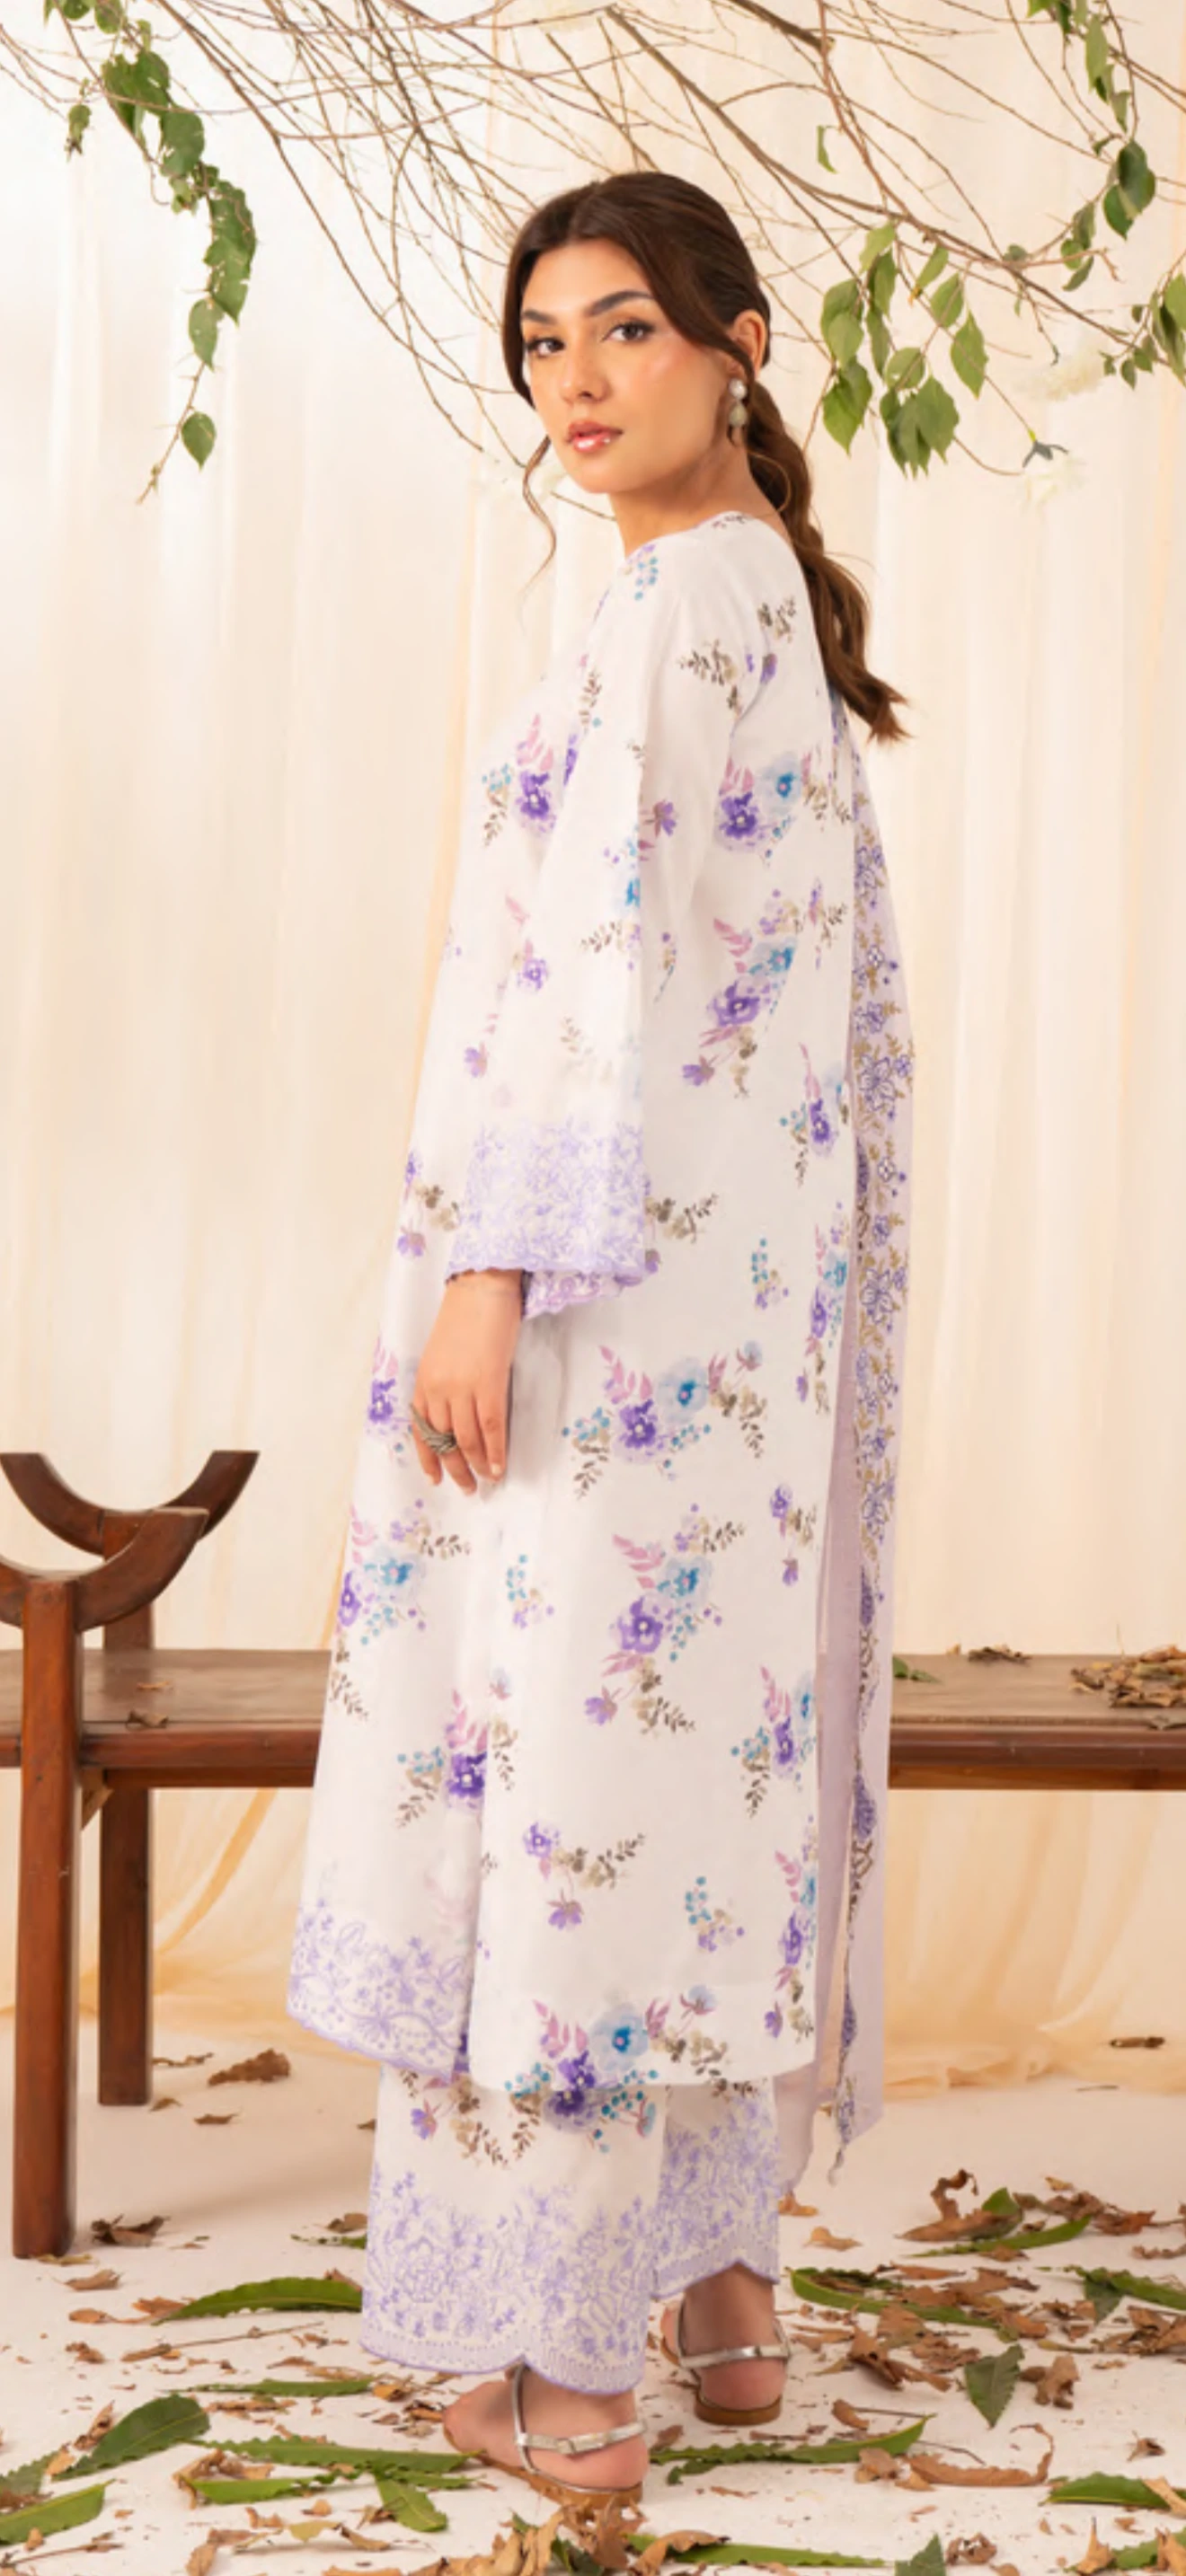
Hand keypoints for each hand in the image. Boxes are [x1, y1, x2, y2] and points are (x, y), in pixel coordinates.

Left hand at [411, 1269, 522, 1493]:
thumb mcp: (441, 1353)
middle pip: (444, 1440)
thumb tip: (455, 1411)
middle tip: (466, 1487)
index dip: (428, 1458)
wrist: (481, 1289)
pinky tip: (499, 1466)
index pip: (421, 1430)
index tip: (435, 1478)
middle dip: (454, 1468)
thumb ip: (443, 1382)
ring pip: (466, 1440)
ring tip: (485, 1481)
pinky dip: (494, 1451)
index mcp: (423, 1381)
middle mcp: (437, 1389)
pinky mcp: (488, 1384)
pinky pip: (490, 1428)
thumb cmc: (464, 1316)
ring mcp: (462, 1388)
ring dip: (475, 1466)